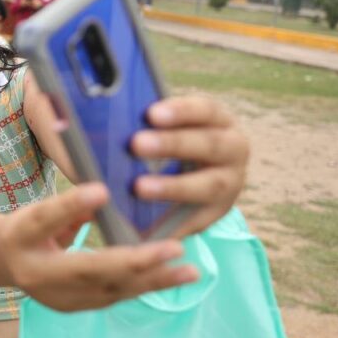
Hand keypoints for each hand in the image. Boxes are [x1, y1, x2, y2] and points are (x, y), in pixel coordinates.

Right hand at [0, 184, 197, 311]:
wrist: (4, 264)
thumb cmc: (25, 229)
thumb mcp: (36, 211)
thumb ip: (66, 207)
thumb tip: (105, 192)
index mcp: (21, 239)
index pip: (45, 220)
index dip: (71, 206)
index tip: (101, 189)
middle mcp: (38, 275)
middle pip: (90, 268)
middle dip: (135, 260)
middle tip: (173, 248)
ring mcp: (59, 297)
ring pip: (111, 289)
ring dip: (154, 280)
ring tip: (190, 270)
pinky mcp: (77, 306)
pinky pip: (116, 295)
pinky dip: (146, 285)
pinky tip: (173, 276)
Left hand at [132, 96, 248, 237]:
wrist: (195, 178)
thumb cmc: (169, 142)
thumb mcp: (167, 128)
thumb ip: (143, 123)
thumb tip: (104, 120)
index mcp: (218, 120)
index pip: (205, 110)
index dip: (181, 111)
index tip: (151, 113)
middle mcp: (233, 149)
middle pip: (208, 144)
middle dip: (172, 144)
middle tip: (136, 144)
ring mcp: (231, 183)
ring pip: (208, 185)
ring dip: (172, 186)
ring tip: (139, 188)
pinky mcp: (218, 213)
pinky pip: (198, 220)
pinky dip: (174, 223)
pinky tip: (147, 227)